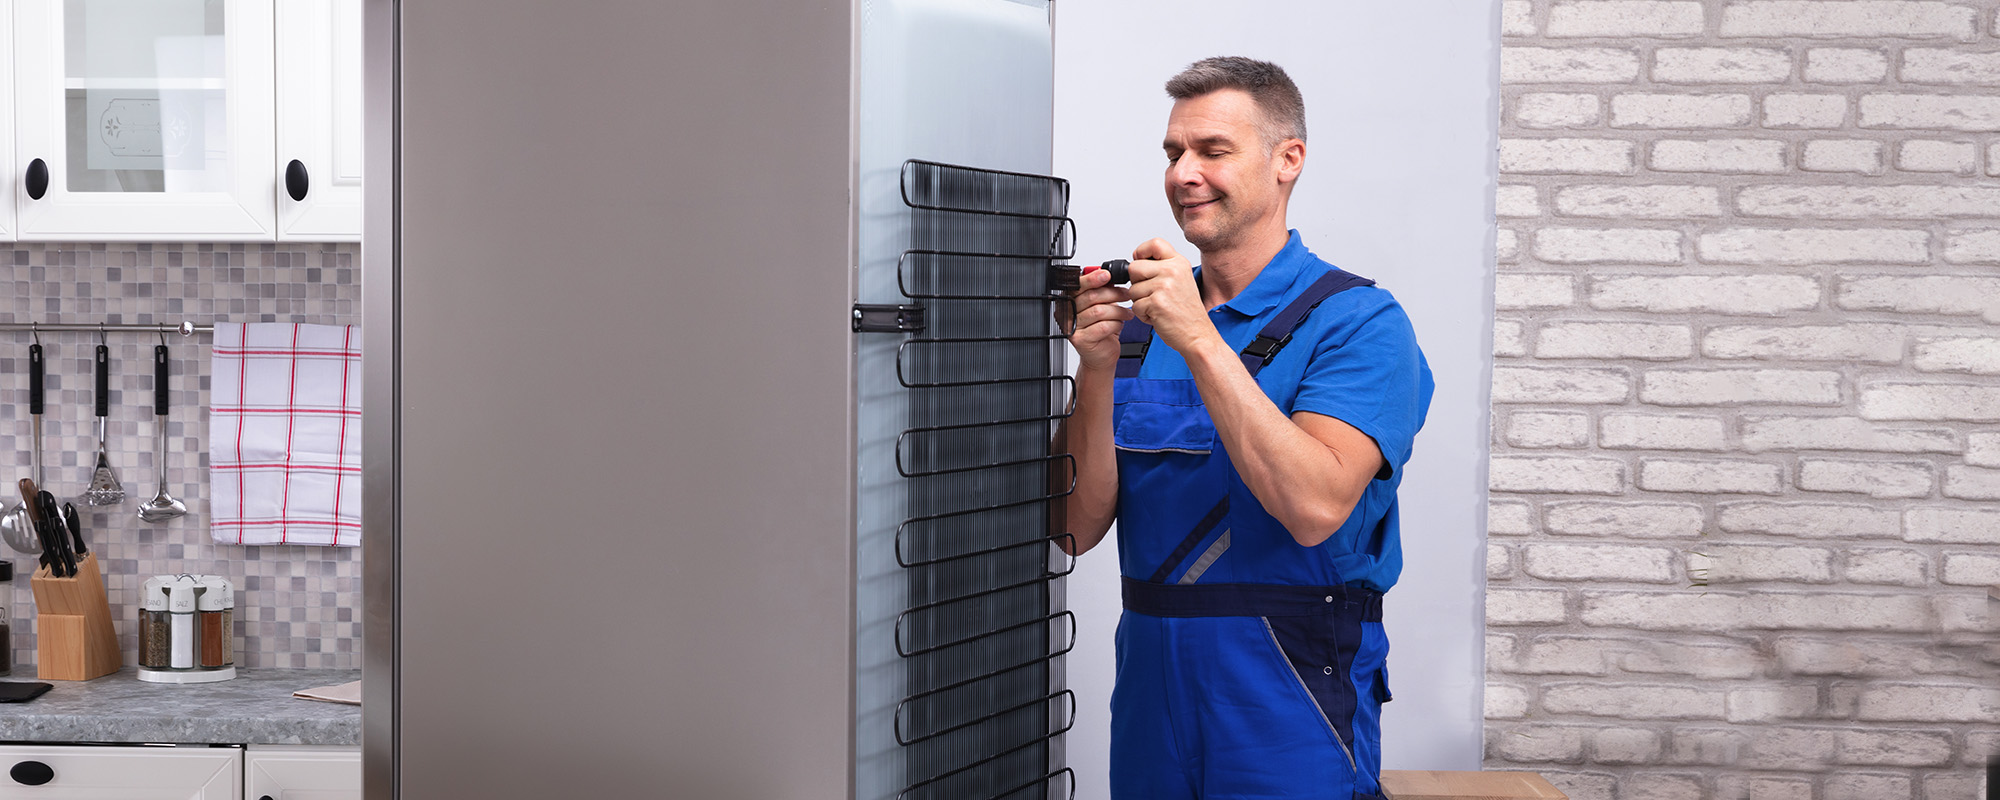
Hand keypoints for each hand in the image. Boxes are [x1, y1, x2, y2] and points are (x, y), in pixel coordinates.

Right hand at [1063, 267, 1133, 371]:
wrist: (1101, 355)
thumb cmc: (1101, 329)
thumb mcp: (1101, 305)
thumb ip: (1100, 290)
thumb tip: (1108, 275)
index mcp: (1068, 300)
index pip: (1077, 285)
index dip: (1092, 279)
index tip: (1107, 275)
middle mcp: (1067, 313)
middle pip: (1091, 297)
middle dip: (1113, 293)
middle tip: (1126, 294)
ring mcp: (1072, 327)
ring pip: (1099, 311)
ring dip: (1118, 310)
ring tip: (1127, 313)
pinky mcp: (1081, 340)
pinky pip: (1102, 327)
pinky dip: (1116, 324)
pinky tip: (1120, 324)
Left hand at [1125, 239, 1217, 354]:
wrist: (1197, 334)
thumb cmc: (1187, 311)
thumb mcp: (1181, 280)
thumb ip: (1162, 268)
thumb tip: (1137, 261)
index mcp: (1179, 263)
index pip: (1154, 243)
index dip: (1141, 252)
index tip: (1140, 262)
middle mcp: (1172, 271)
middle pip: (1134, 267)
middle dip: (1137, 283)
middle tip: (1152, 294)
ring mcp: (1164, 286)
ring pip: (1132, 289)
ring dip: (1140, 302)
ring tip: (1158, 307)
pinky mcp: (1156, 302)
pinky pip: (1135, 306)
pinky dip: (1143, 315)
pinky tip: (1158, 315)